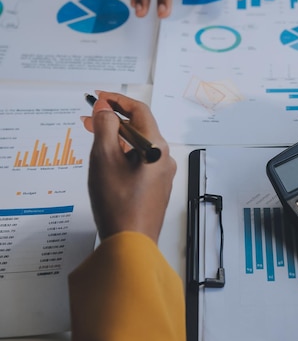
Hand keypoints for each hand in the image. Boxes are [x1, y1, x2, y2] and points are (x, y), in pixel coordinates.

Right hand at [82, 91, 176, 242]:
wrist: (130, 243)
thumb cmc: (118, 203)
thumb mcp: (104, 159)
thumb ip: (104, 128)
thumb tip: (105, 109)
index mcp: (157, 148)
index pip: (140, 112)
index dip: (118, 101)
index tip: (99, 97)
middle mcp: (164, 158)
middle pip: (139, 128)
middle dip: (114, 120)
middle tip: (91, 116)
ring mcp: (162, 174)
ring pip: (138, 146)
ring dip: (117, 137)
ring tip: (94, 135)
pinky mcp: (156, 187)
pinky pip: (140, 161)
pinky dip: (123, 154)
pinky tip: (107, 158)